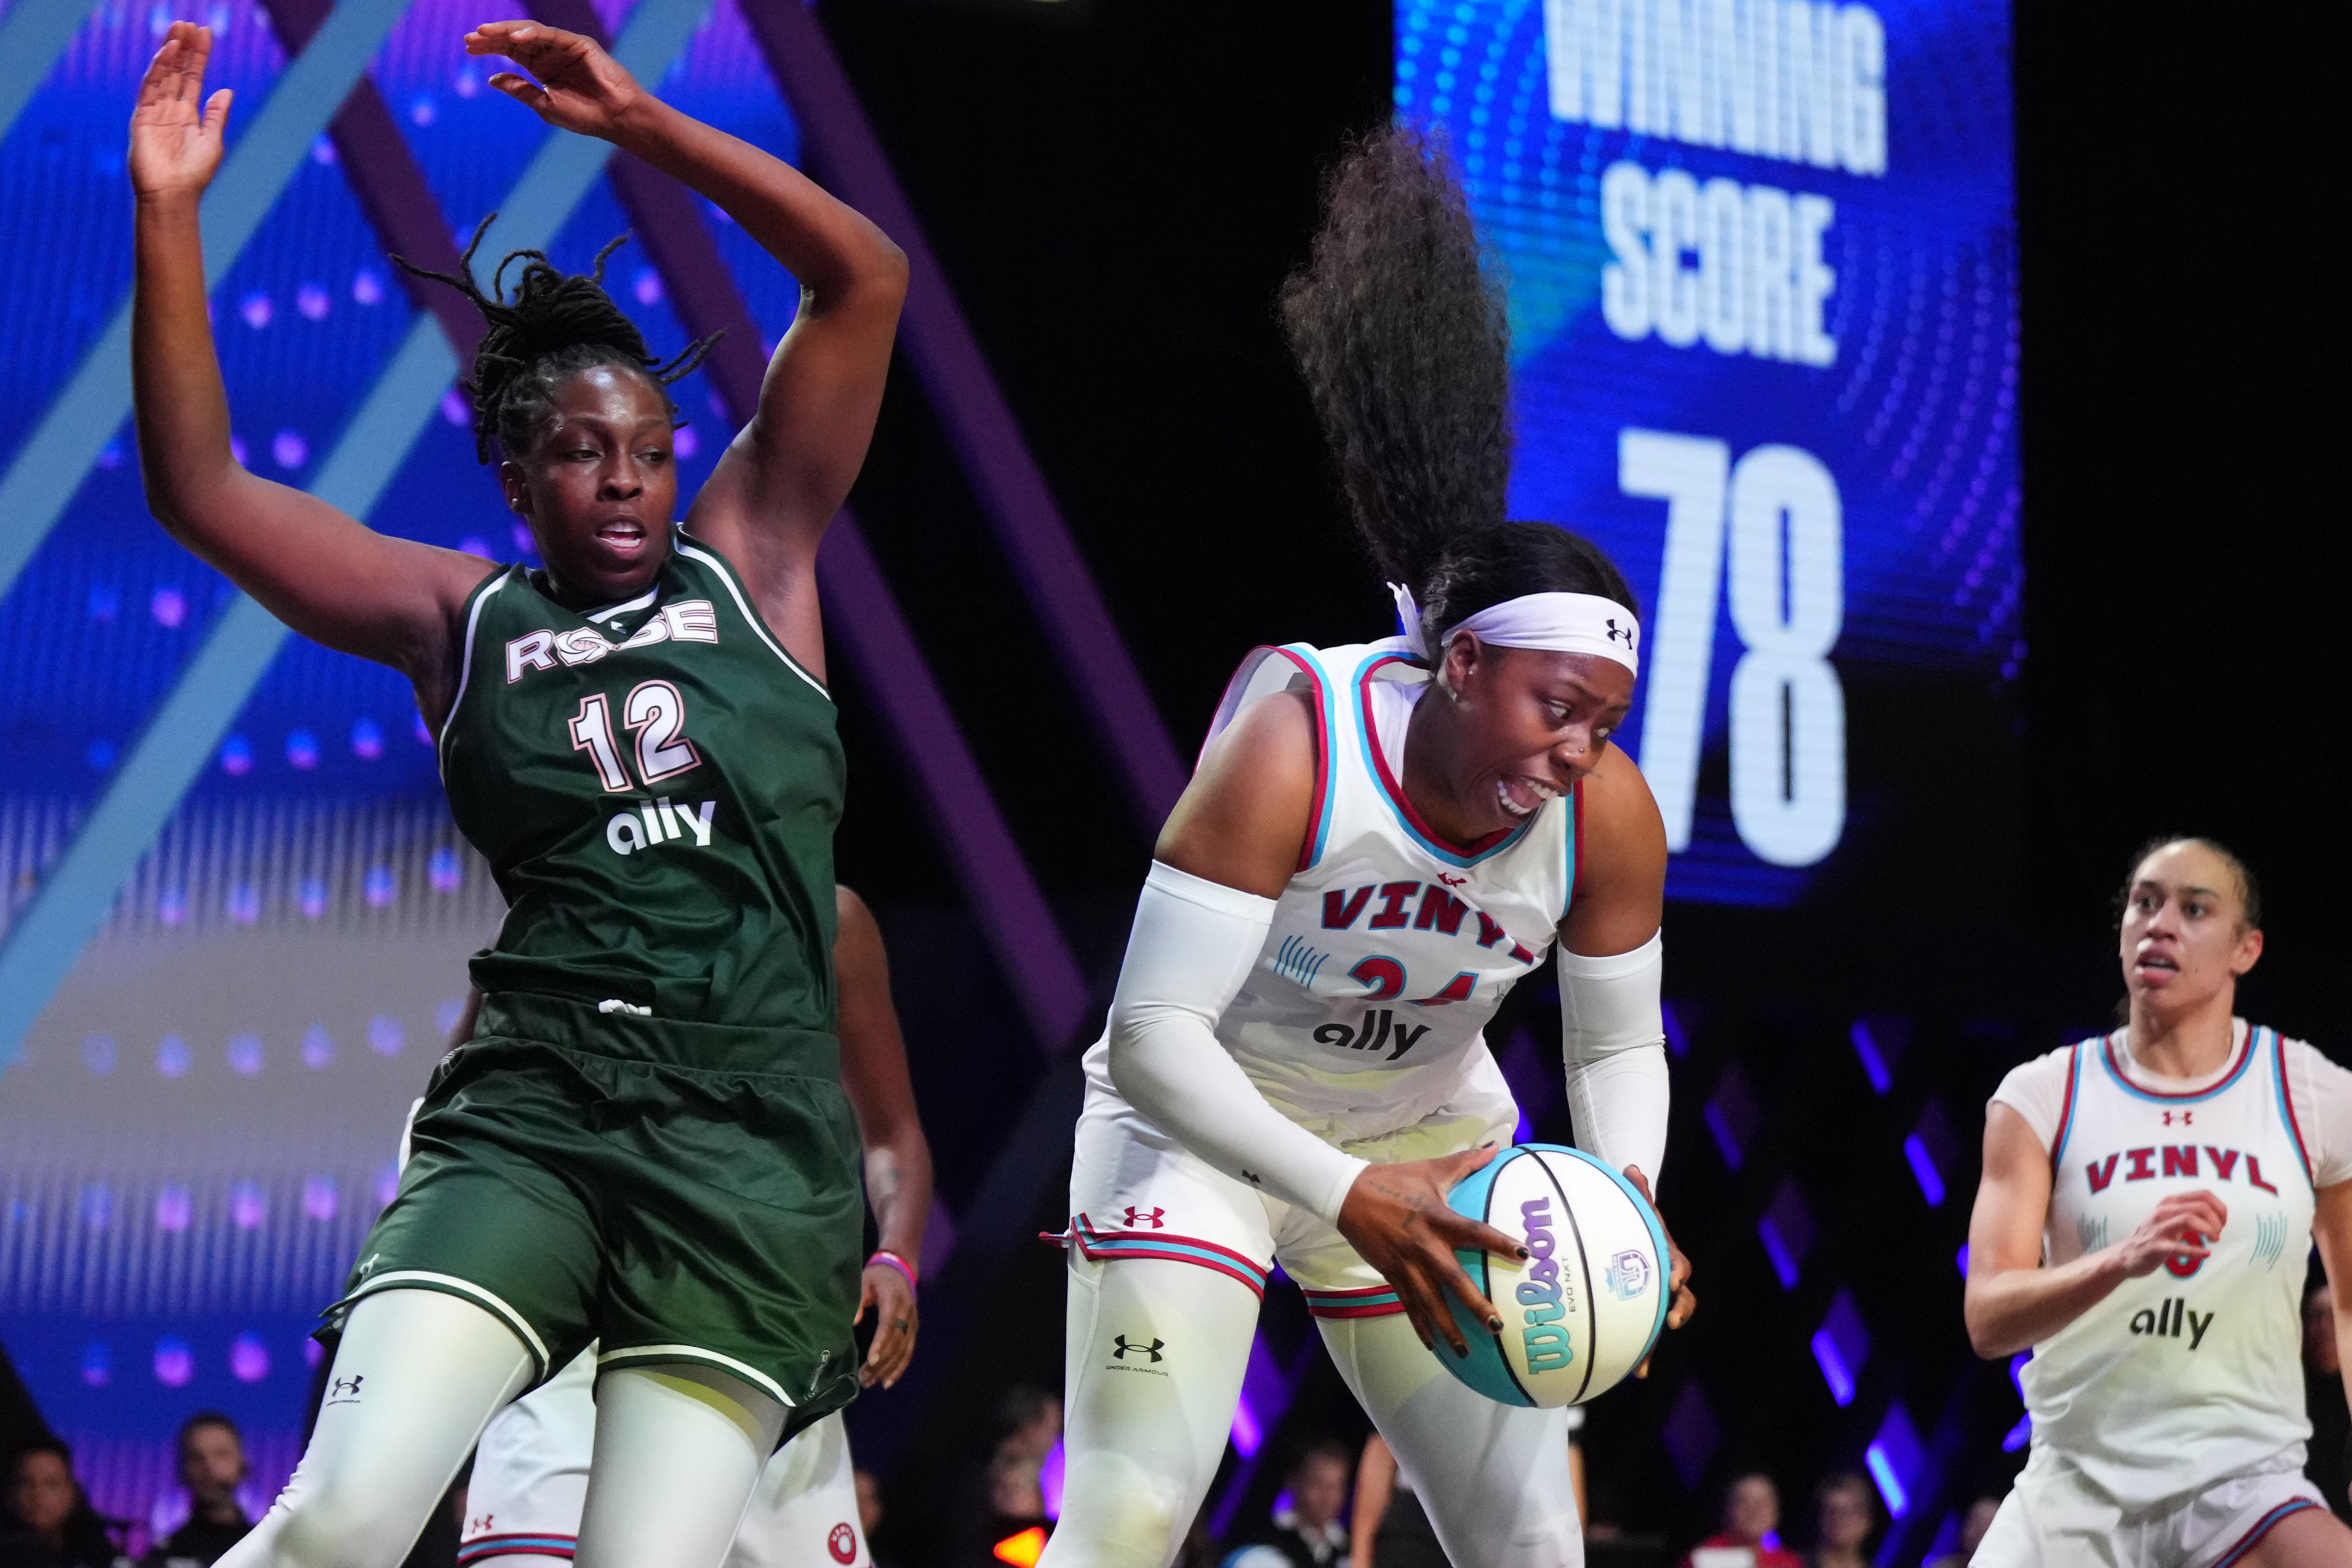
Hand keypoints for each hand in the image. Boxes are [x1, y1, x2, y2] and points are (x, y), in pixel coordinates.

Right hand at [129, 23, 232, 202]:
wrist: (174, 194)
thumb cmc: (194, 174)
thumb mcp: (212, 141)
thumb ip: (216, 115)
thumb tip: (225, 90)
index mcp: (188, 114)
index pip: (193, 78)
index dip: (199, 56)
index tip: (205, 34)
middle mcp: (170, 109)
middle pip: (177, 71)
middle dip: (184, 48)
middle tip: (189, 23)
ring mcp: (155, 111)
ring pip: (163, 74)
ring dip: (171, 52)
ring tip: (179, 30)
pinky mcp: (142, 117)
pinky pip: (150, 87)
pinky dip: (158, 69)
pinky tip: (167, 52)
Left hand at [465, 21, 647, 140]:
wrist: (616, 119)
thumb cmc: (585, 116)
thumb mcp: (544, 105)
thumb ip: (520, 90)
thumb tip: (492, 79)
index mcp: (542, 68)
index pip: (511, 51)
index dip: (490, 48)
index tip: (468, 48)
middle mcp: (551, 54)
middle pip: (516, 39)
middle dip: (492, 37)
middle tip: (469, 38)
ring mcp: (564, 46)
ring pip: (530, 32)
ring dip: (506, 31)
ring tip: (484, 33)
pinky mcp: (579, 44)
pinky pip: (552, 35)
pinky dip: (533, 34)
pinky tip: (516, 38)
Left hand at [855, 1261, 917, 1387]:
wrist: (901, 1268)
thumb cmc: (878, 1276)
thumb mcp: (865, 1281)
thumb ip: (860, 1300)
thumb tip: (853, 1321)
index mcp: (894, 1300)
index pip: (889, 1324)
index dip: (881, 1342)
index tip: (871, 1359)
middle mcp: (907, 1313)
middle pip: (896, 1342)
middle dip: (881, 1362)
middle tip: (863, 1378)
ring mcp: (913, 1322)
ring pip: (903, 1350)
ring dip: (888, 1369)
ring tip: (871, 1382)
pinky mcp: (914, 1329)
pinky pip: (909, 1351)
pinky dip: (900, 1368)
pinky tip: (888, 1381)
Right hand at [1336, 1145, 1526, 1356]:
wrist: (1348, 1194)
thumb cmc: (1394, 1180)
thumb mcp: (1431, 1169)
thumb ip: (1466, 1162)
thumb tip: (1495, 1147)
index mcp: (1437, 1217)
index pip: (1474, 1231)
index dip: (1498, 1242)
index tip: (1523, 1255)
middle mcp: (1423, 1244)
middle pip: (1452, 1279)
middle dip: (1474, 1303)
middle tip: (1496, 1325)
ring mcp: (1405, 1262)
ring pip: (1430, 1301)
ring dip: (1448, 1326)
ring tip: (1466, 1350)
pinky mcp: (1391, 1273)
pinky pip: (1408, 1304)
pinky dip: (1420, 1326)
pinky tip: (1433, 1345)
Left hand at [1623, 1165, 1694, 1376]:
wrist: (1633, 1236)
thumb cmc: (1634, 1220)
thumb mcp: (1635, 1208)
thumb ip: (1635, 1193)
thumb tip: (1631, 1168)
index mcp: (1669, 1256)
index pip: (1679, 1264)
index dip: (1678, 1271)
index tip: (1673, 1278)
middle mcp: (1669, 1282)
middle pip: (1682, 1301)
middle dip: (1678, 1312)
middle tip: (1670, 1321)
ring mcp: (1657, 1301)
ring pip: (1661, 1325)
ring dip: (1654, 1345)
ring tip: (1641, 1366)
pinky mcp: (1642, 1316)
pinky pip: (1643, 1337)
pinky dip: (1639, 1355)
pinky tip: (1631, 1374)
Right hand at [2116, 1190, 2226, 1277]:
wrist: (2126, 1255)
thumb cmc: (2155, 1236)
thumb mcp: (2170, 1217)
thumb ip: (2190, 1212)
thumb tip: (2218, 1214)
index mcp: (2170, 1202)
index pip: (2203, 1195)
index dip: (2220, 1208)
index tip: (2223, 1222)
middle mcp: (2163, 1211)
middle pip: (2200, 1207)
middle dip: (2216, 1221)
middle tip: (2218, 1234)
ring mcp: (2158, 1228)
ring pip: (2189, 1219)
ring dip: (2208, 1230)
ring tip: (2214, 1240)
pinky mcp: (2155, 1247)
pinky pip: (2178, 1247)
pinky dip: (2196, 1251)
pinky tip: (2206, 1254)